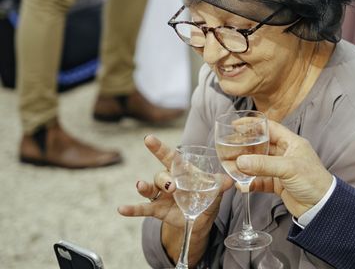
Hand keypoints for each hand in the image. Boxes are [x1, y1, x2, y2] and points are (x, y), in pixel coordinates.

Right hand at [117, 135, 231, 230]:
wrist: (201, 219)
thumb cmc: (207, 197)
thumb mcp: (215, 190)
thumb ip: (219, 185)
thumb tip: (229, 181)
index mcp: (183, 171)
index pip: (170, 156)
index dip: (159, 148)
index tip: (148, 139)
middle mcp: (169, 180)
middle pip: (161, 174)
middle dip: (164, 179)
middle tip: (172, 186)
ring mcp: (161, 195)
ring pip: (150, 188)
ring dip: (144, 187)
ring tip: (141, 186)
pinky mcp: (157, 210)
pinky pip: (142, 208)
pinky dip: (132, 209)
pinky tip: (122, 209)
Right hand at [236, 121, 332, 217]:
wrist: (321, 207)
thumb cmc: (313, 181)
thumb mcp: (288, 168)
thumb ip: (263, 164)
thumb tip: (240, 161)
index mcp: (291, 143)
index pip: (270, 128)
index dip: (253, 125)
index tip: (236, 125)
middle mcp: (285, 154)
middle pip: (260, 146)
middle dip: (244, 148)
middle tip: (228, 148)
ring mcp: (281, 170)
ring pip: (258, 164)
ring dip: (244, 166)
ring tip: (230, 167)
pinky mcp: (278, 184)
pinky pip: (260, 181)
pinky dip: (250, 183)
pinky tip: (242, 185)